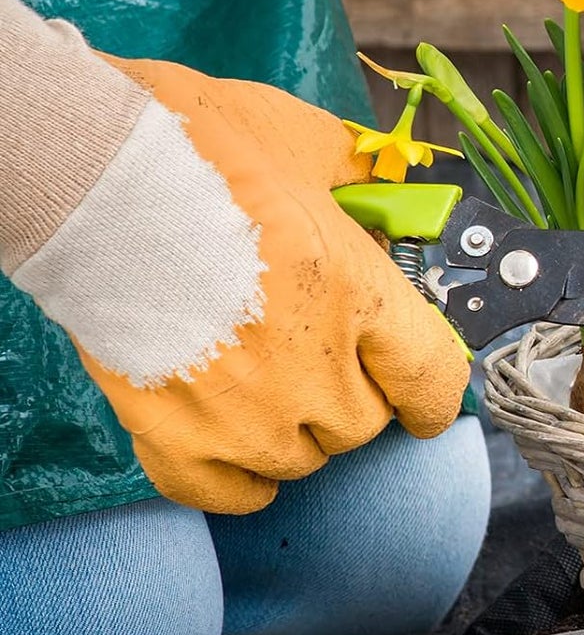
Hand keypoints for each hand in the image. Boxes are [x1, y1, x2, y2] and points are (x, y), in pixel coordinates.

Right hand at [15, 58, 469, 513]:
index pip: (432, 380)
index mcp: (362, 295)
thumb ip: (357, 176)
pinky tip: (237, 443)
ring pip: (302, 458)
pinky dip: (239, 477)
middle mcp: (314, 369)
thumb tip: (379, 184)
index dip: (435, 394)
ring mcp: (247, 414)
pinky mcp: (176, 437)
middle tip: (318, 354)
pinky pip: (231, 493)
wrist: (97, 176)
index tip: (427, 399)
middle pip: (363, 423)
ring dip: (295, 429)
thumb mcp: (309, 141)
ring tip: (265, 381)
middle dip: (352, 394)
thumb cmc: (202, 147)